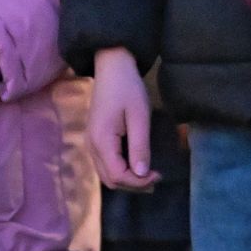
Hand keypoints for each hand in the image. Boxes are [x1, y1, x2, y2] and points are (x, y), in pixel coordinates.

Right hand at [88, 47, 159, 191]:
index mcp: (102, 141)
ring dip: (127, 178)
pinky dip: (121, 169)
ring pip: (107, 174)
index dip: (139, 182)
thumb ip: (140, 146)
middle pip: (110, 180)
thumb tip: (143, 174)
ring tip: (148, 172)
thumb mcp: (139, 116)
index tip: (158, 173)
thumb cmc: (128, 88)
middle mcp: (92, 146)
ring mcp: (91, 143)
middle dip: (133, 184)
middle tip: (155, 175)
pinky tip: (135, 162)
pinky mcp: (95, 139)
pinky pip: (106, 164)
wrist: (112, 67)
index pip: (118, 176)